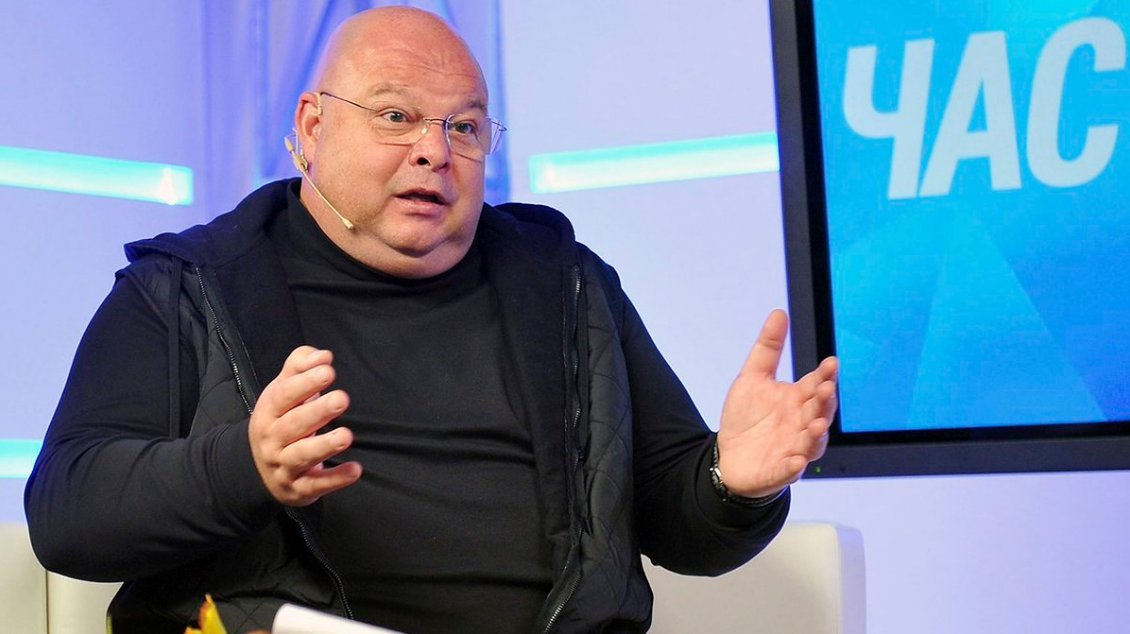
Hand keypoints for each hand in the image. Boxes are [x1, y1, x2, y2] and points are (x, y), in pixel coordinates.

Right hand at [248, 346, 361, 505]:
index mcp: (269, 412)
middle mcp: (273, 439)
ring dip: (324, 446)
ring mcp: (284, 465)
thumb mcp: (282, 391)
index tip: (328, 371)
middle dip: (317, 412)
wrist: (256, 469)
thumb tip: (322, 355)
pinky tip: (355, 469)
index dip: (304, 383)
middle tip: (341, 399)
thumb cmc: (279, 420)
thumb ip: (299, 367)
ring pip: (301, 456)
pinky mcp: (298, 488)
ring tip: (346, 436)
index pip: (284, 396)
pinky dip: (335, 479)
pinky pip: (316, 485)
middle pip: (293, 425)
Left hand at [716, 310, 837, 497]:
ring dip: (816, 435)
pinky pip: (790, 470)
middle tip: (825, 389)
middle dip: (824, 402)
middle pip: (819, 412)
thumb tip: (779, 313)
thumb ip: (768, 348)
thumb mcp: (752, 377)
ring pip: (812, 443)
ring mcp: (793, 448)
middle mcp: (801, 424)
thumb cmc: (747, 418)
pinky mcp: (779, 471)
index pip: (816, 385)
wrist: (729, 457)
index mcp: (797, 400)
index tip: (830, 363)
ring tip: (816, 425)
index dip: (824, 375)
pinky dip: (794, 467)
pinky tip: (795, 461)